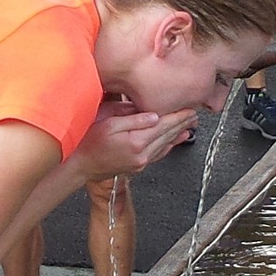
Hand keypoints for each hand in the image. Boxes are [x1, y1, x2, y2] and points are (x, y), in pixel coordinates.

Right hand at [68, 104, 198, 180]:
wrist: (80, 166)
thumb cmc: (88, 142)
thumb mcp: (107, 123)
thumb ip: (132, 118)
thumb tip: (155, 115)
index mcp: (136, 140)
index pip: (164, 125)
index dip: (179, 116)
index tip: (190, 109)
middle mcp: (142, 153)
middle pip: (168, 135)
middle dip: (183, 124)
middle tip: (195, 115)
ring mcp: (141, 162)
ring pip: (166, 145)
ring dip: (178, 134)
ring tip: (189, 126)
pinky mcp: (138, 166)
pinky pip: (158, 154)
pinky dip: (169, 146)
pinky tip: (174, 142)